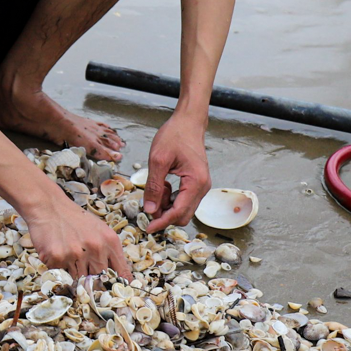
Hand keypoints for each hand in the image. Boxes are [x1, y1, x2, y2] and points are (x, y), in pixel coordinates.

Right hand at [23, 191, 131, 278]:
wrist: (49, 206)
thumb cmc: (74, 219)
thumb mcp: (99, 230)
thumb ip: (109, 250)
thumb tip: (117, 276)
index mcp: (109, 241)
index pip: (121, 272)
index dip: (118, 286)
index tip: (115, 293)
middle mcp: (95, 248)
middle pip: (99, 280)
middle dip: (92, 282)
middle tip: (85, 277)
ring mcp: (76, 254)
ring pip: (79, 280)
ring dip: (73, 273)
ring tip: (68, 257)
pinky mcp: (57, 258)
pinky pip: (60, 274)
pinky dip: (58, 268)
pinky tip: (56, 253)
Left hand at [143, 114, 211, 229]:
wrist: (188, 122)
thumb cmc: (175, 135)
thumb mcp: (158, 160)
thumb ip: (154, 186)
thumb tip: (150, 210)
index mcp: (196, 183)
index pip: (178, 212)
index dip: (162, 222)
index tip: (147, 228)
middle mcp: (202, 188)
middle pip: (183, 215)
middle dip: (164, 214)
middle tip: (148, 202)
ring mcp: (201, 186)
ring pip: (182, 209)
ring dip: (166, 205)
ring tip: (157, 186)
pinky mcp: (196, 184)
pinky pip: (183, 200)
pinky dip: (170, 198)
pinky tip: (163, 184)